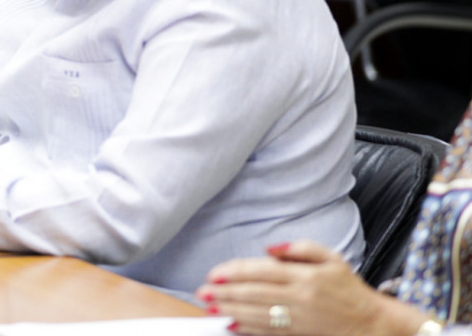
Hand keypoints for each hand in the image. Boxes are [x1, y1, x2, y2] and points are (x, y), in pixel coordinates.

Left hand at [198, 241, 431, 335]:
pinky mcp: (298, 333)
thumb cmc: (348, 287)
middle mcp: (299, 298)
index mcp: (304, 276)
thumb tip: (269, 249)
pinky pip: (268, 331)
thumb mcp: (330, 258)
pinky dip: (247, 328)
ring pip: (257, 314)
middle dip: (225, 293)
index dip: (234, 272)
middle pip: (254, 294)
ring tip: (209, 307)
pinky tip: (231, 324)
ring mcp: (298, 319)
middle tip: (202, 292)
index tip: (214, 273)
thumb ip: (299, 248)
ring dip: (230, 311)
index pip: (261, 272)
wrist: (372, 323)